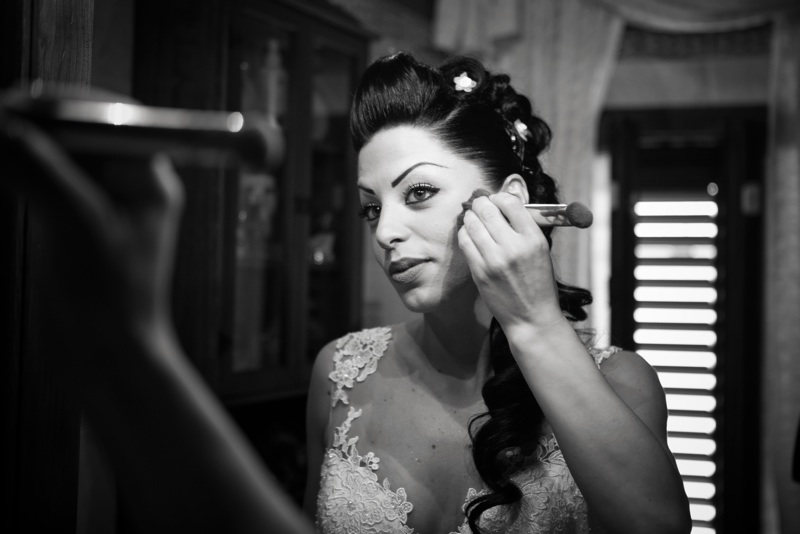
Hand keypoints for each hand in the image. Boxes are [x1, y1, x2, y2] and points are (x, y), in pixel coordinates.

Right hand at [1, 114, 183, 352]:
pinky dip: (13, 170)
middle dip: (28, 121)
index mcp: (147, 176)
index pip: (103, 114)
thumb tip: (0, 122)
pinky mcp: (68, 223)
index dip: (54, 103)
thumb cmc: (110, 297)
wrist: (104, 358)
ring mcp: (96, 202)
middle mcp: (125, 182)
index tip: (11, 104)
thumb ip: (38, 167)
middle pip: (72, 129)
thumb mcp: (74, 223)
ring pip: (50, 154)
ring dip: (16, 145)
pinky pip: (37, 180)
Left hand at [457, 192, 563, 333]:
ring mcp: (493, 260)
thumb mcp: (542, 250)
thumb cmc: (538, 283)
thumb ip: (524, 228)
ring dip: (470, 216)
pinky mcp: (479, 271)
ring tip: (474, 218)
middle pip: (487, 210)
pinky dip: (465, 233)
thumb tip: (504, 204)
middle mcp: (513, 247)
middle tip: (480, 204)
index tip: (496, 200)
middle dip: (480, 203)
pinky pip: (464, 242)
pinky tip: (470, 235)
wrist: (531, 317)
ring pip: (472, 224)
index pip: (510, 203)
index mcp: (533, 239)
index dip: (499, 197)